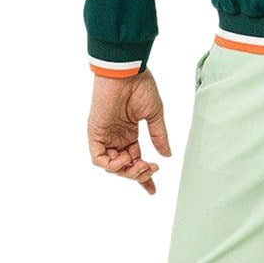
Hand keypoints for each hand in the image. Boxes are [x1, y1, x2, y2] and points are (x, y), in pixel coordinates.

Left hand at [87, 68, 171, 194]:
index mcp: (129, 133)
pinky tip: (125, 160)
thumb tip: (167, 155)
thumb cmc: (140, 87)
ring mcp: (106, 136)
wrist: (126, 72)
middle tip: (151, 170)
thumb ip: (159, 136)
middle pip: (124, 167)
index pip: (135, 160)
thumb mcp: (154, 114)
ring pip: (112, 166)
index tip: (153, 190)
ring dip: (126, 171)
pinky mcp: (96, 133)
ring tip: (140, 164)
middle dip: (138, 174)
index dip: (143, 176)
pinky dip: (111, 165)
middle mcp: (116, 137)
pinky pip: (99, 158)